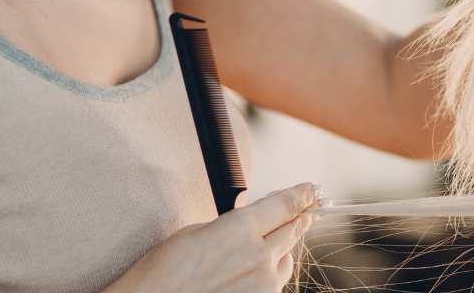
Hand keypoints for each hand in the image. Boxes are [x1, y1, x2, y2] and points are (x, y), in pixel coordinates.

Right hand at [111, 182, 320, 291]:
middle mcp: (258, 257)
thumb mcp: (195, 233)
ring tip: (274, 242)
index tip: (311, 189)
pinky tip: (255, 271)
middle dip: (300, 218)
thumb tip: (252, 219)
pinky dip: (270, 274)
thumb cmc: (162, 274)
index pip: (285, 205)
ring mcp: (263, 286)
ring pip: (286, 260)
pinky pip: (275, 284)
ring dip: (283, 248)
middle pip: (294, 230)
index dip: (303, 195)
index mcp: (240, 229)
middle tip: (307, 211)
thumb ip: (232, 224)